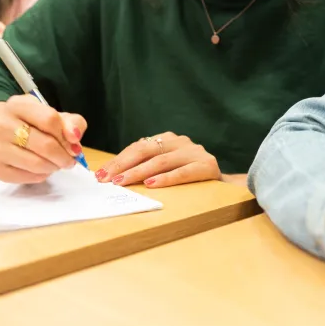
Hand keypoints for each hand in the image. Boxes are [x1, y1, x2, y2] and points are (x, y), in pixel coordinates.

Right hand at [0, 95, 87, 183]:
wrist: (4, 133)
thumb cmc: (34, 123)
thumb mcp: (55, 115)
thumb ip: (71, 123)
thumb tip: (74, 137)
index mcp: (17, 105)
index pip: (49, 119)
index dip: (67, 135)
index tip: (74, 145)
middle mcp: (1, 124)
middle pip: (45, 145)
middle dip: (63, 156)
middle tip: (70, 160)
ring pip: (36, 164)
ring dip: (54, 167)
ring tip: (56, 164)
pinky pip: (27, 177)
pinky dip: (41, 176)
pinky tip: (42, 169)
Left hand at [95, 132, 220, 187]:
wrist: (224, 185)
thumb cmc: (188, 177)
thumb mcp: (166, 167)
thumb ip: (145, 165)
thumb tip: (111, 176)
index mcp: (167, 139)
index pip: (137, 147)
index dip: (118, 160)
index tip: (100, 174)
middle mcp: (180, 142)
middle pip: (146, 150)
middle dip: (123, 165)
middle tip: (106, 179)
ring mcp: (194, 152)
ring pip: (161, 161)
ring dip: (139, 172)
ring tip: (123, 182)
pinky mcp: (207, 165)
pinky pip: (183, 172)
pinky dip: (166, 178)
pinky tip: (151, 184)